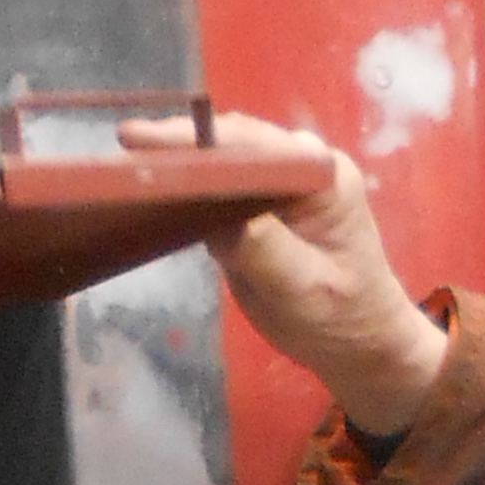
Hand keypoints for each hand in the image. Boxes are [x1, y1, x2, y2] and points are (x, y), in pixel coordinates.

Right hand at [124, 110, 447, 438]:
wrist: (359, 343)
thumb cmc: (341, 318)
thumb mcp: (303, 290)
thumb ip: (265, 251)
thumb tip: (220, 220)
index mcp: (322, 176)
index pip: (252, 147)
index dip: (198, 142)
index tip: (148, 142)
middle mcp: (302, 166)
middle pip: (234, 141)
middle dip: (180, 141)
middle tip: (124, 144)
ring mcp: (282, 182)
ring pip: (225, 157)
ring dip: (181, 157)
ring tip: (127, 159)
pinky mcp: (262, 203)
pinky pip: (223, 182)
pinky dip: (191, 181)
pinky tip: (155, 183)